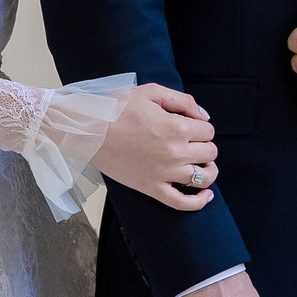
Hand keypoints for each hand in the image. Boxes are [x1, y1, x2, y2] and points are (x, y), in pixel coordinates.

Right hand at [89, 82, 217, 210]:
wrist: (87, 131)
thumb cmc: (116, 109)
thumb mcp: (151, 92)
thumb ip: (182, 101)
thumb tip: (203, 116)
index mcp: (177, 127)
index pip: (208, 131)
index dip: (201, 127)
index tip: (190, 126)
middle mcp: (174, 152)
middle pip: (209, 153)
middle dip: (204, 146)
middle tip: (192, 142)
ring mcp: (163, 173)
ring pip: (203, 178)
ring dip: (208, 170)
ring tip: (202, 165)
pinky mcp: (151, 188)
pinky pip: (181, 203)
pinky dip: (198, 202)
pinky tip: (206, 196)